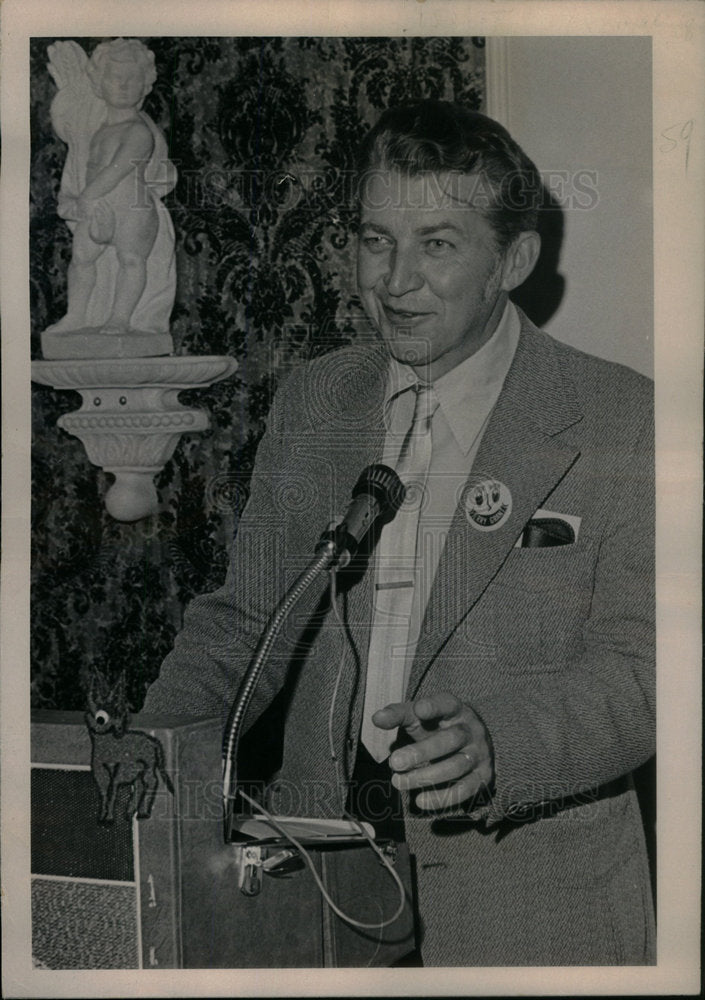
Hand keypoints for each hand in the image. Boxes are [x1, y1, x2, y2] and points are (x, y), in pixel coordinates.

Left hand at [372, 692, 493, 810]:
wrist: (473, 744)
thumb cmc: (437, 727)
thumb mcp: (418, 717)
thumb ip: (398, 715)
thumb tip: (376, 718)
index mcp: (456, 710)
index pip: (447, 704)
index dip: (434, 707)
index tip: (419, 709)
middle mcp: (472, 730)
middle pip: (450, 740)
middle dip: (422, 752)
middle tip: (394, 762)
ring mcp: (480, 754)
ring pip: (456, 766)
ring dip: (426, 777)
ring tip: (398, 782)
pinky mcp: (482, 777)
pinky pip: (464, 790)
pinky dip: (442, 798)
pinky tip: (420, 800)